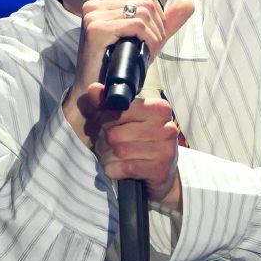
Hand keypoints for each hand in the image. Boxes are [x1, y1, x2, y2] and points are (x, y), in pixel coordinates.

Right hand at [63, 0, 193, 147]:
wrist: (95, 94)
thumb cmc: (118, 67)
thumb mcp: (145, 40)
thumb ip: (166, 22)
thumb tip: (189, 4)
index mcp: (103, 2)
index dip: (159, 14)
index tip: (155, 37)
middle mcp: (95, 5)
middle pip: (147, 1)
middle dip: (159, 26)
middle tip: (153, 47)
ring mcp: (93, 15)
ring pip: (143, 12)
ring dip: (155, 34)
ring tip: (148, 50)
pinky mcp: (96, 29)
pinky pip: (136, 24)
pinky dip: (148, 38)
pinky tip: (145, 51)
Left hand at [87, 82, 181, 209]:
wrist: (161, 171)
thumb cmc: (140, 140)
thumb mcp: (124, 119)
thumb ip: (107, 103)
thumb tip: (93, 89)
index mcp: (159, 109)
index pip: (119, 110)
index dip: (105, 119)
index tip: (104, 125)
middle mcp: (167, 127)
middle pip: (115, 133)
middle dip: (104, 141)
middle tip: (105, 144)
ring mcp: (166, 149)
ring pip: (120, 151)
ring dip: (108, 156)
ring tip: (110, 156)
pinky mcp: (160, 169)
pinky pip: (126, 168)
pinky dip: (114, 170)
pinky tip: (116, 168)